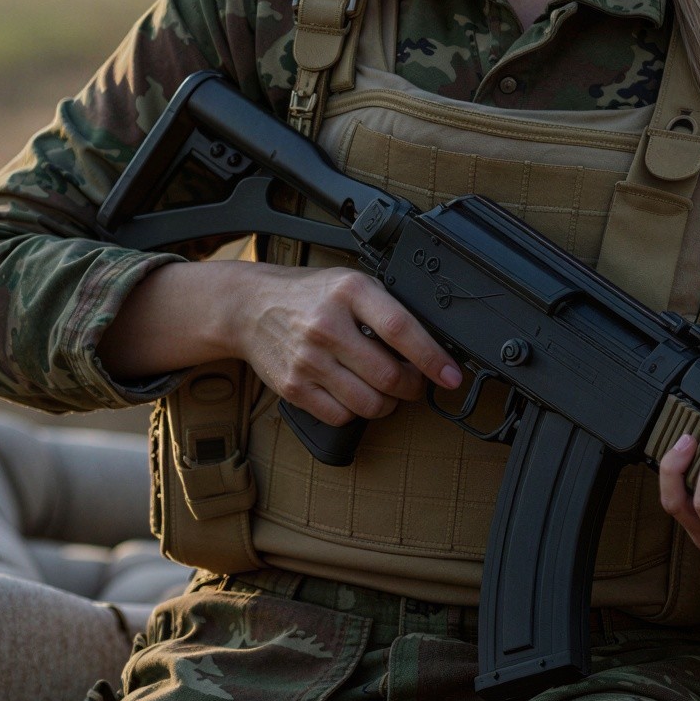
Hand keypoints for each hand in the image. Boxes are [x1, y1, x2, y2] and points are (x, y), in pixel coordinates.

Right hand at [99, 260, 461, 425]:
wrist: (248, 307)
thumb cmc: (309, 296)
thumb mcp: (350, 284)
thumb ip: (386, 308)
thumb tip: (433, 346)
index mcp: (349, 292)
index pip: (401, 329)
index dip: (432, 358)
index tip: (450, 376)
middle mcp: (327, 325)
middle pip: (389, 376)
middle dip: (414, 388)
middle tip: (416, 383)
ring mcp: (307, 359)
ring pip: (369, 404)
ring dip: (388, 405)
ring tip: (386, 391)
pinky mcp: (293, 386)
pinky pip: (341, 416)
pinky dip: (356, 412)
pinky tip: (355, 394)